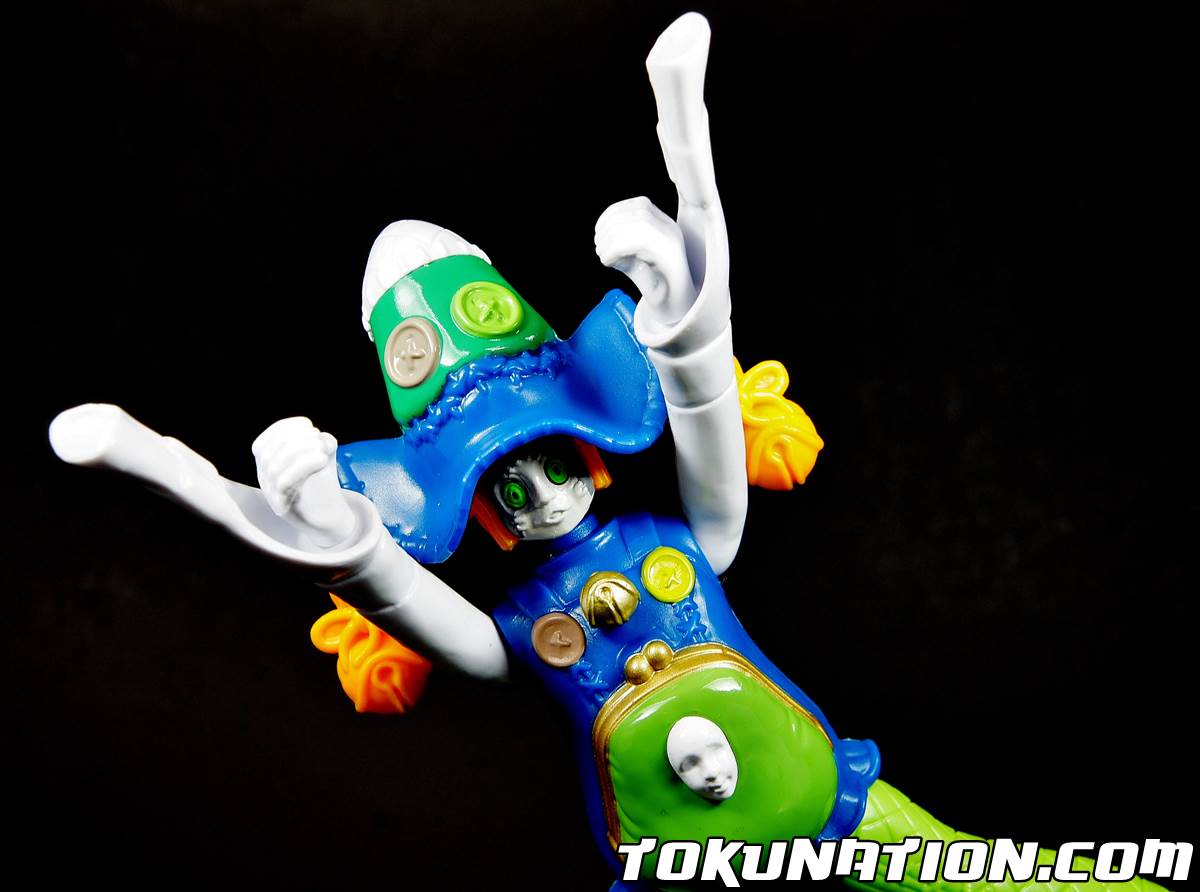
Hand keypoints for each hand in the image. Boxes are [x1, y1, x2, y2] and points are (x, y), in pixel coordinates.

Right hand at [252, 417, 356, 547]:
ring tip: (322, 452)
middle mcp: (263, 477)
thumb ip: (320, 442)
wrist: (327, 517)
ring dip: (302, 451)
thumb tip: (321, 438)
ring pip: (275, 465)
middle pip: (269, 451)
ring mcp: (270, 493)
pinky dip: (304, 465)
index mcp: (268, 462)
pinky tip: (322, 461)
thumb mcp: (321, 456)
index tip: (309, 426)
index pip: (266, 439)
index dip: (286, 427)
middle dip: (296, 439)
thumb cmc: (322, 483)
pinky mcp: (280, 505)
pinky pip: (283, 482)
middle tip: (318, 441)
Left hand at [595, 196, 697, 327]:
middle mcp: (673, 231)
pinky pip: (641, 242)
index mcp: (665, 226)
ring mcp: (675, 244)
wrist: (676, 311)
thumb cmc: (653, 285)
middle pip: (639, 213)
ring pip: (640, 226)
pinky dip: (617, 249)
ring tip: (603, 255)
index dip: (614, 212)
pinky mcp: (673, 259)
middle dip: (611, 226)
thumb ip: (622, 244)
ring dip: (612, 239)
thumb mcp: (634, 261)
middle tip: (598, 246)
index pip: (640, 204)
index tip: (598, 229)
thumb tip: (602, 233)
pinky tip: (608, 262)